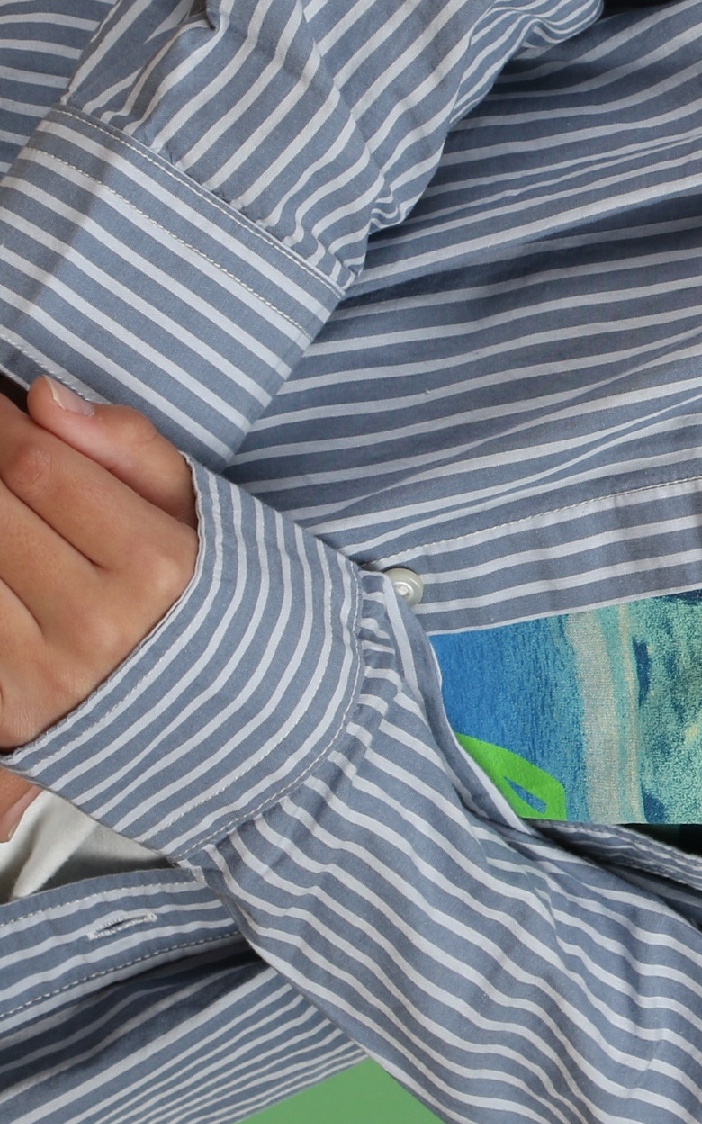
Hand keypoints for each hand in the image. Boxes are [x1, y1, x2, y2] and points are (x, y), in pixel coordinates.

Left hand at [0, 379, 198, 803]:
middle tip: (5, 449)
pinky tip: (16, 564)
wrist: (255, 726)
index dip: (3, 425)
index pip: (43, 469)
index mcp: (161, 567)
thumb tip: (43, 397)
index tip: (1, 403)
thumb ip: (130, 452)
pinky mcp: (14, 706)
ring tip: (17, 515)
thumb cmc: (224, 605)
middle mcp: (100, 622)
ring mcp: (49, 671)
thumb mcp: (203, 518)